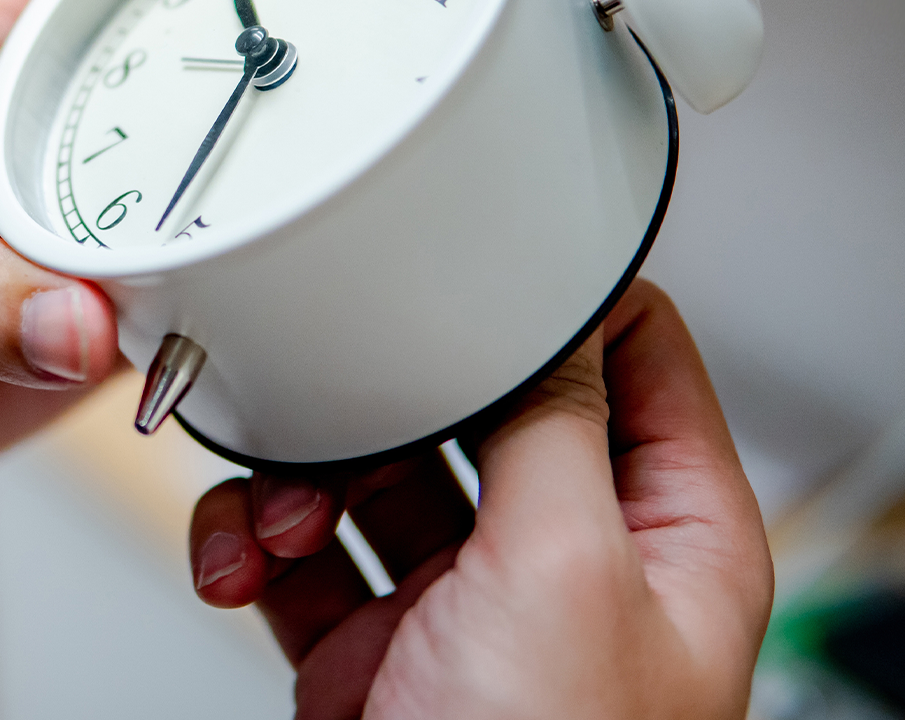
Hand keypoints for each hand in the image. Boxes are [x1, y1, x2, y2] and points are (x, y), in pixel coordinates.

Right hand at [186, 280, 772, 719]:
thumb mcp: (569, 567)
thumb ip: (555, 424)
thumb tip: (545, 313)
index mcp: (665, 530)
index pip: (634, 362)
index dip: (554, 300)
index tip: (471, 255)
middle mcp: (565, 557)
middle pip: (470, 408)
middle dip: (383, 397)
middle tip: (332, 381)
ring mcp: (461, 604)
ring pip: (365, 474)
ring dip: (300, 477)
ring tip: (274, 510)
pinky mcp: (369, 650)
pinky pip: (298, 555)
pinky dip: (253, 545)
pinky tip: (239, 562)